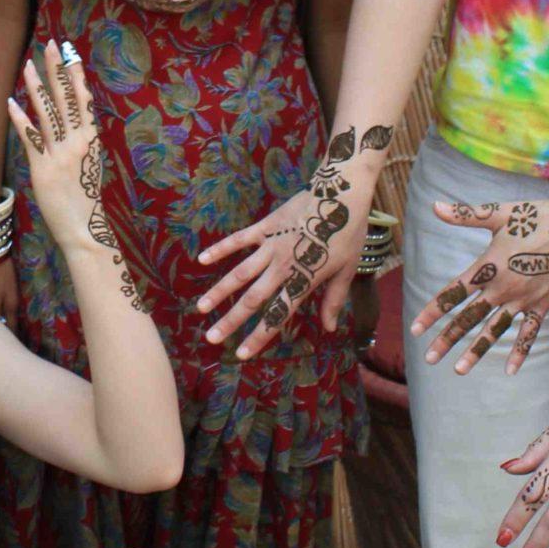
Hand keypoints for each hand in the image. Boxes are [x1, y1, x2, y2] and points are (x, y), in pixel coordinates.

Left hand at [8, 40, 104, 246]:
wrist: (83, 228)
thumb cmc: (85, 195)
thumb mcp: (90, 161)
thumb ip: (82, 138)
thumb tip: (74, 116)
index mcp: (91, 139)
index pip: (84, 99)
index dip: (76, 74)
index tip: (70, 52)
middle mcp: (78, 142)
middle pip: (66, 98)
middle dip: (57, 70)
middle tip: (50, 45)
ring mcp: (60, 154)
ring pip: (47, 113)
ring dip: (36, 87)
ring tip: (27, 66)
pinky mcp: (43, 168)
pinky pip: (30, 138)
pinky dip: (20, 119)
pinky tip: (11, 101)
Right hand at [195, 123, 393, 360]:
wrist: (341, 193)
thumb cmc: (348, 233)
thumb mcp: (347, 269)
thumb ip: (333, 299)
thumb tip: (329, 328)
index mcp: (303, 280)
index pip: (277, 315)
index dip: (258, 337)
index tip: (241, 354)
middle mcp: (282, 267)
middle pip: (252, 300)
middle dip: (231, 321)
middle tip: (211, 338)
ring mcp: (271, 246)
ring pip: (239, 273)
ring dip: (219, 292)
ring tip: (200, 307)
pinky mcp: (265, 227)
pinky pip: (238, 240)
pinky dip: (220, 249)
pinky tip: (202, 259)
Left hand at [407, 192, 548, 374]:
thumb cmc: (536, 216)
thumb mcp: (498, 214)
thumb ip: (464, 214)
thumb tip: (434, 205)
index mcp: (488, 267)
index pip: (453, 293)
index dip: (433, 311)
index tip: (417, 328)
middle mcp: (503, 288)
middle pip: (469, 318)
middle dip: (447, 338)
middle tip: (429, 358)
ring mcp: (524, 299)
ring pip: (495, 330)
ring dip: (476, 351)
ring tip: (459, 370)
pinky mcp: (543, 304)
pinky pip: (529, 333)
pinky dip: (520, 352)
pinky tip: (510, 371)